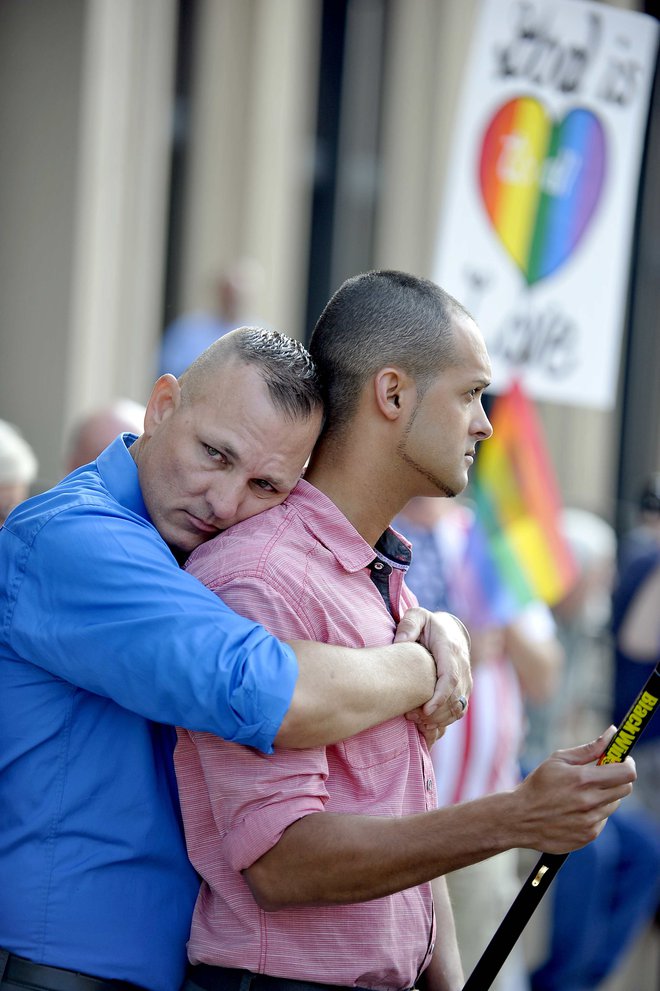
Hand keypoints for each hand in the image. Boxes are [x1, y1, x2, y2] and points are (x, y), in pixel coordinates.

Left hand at [394, 607, 471, 739]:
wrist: (451, 631)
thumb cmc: (429, 625)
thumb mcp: (417, 617)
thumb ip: (408, 625)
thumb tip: (400, 642)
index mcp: (451, 650)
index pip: (451, 677)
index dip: (440, 696)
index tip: (426, 710)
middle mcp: (463, 666)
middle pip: (455, 697)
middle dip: (435, 712)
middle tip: (411, 716)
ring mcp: (467, 679)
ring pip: (459, 707)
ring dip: (440, 719)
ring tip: (416, 721)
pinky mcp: (465, 689)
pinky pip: (459, 710)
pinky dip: (446, 720)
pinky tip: (427, 723)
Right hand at [514, 728, 636, 852]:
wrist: (519, 818)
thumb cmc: (538, 784)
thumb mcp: (558, 760)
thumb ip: (589, 749)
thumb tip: (612, 733)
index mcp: (582, 779)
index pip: (626, 773)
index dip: (628, 763)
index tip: (623, 759)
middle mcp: (589, 802)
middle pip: (625, 789)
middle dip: (618, 778)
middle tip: (603, 775)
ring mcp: (590, 822)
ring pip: (613, 804)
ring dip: (604, 796)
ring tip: (580, 794)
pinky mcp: (588, 836)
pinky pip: (602, 820)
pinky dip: (594, 812)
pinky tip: (574, 810)